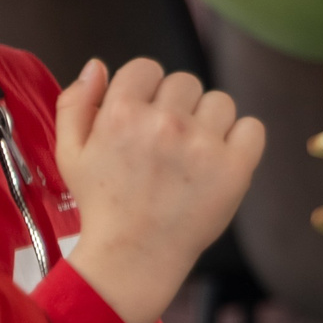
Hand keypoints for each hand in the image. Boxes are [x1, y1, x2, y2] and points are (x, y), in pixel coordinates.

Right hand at [58, 57, 266, 322]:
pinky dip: (241, 140)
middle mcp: (165, 123)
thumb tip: (97, 65)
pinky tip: (220, 159)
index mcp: (121, 113)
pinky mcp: (235, 168)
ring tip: (192, 155)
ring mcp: (203, 145)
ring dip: (209, 122)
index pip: (147, 68)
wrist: (134, 256)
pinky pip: (252, 127)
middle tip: (167, 143)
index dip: (145, 92)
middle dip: (176, 107)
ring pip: (220, 101)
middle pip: (185, 82)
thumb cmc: (103, 205)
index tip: (144, 118)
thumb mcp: (70, 153)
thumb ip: (75, 104)